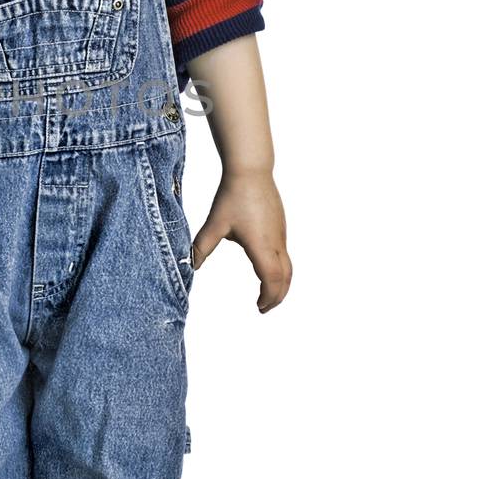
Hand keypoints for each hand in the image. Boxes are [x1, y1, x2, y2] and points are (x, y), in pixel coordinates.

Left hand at [191, 170, 291, 312]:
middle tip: (264, 307)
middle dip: (277, 296)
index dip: (268, 297)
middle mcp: (275, 242)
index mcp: (261, 246)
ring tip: (268, 294)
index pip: (271, 280)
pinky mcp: (280, 226)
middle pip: (285, 278)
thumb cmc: (232, 196)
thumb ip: (201, 247)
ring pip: (288, 266)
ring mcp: (280, 234)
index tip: (258, 307)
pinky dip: (280, 270)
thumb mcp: (214, 224)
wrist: (251, 170)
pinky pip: (285, 254)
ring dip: (280, 284)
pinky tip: (267, 269)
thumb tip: (190, 266)